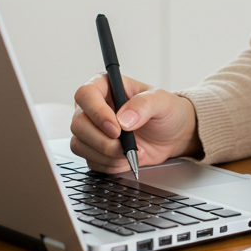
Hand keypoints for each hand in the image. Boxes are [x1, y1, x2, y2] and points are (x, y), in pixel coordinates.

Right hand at [71, 72, 201, 173]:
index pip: (86, 94)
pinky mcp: (94, 149)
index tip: (116, 128)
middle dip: (102, 140)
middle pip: (78, 124)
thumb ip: (144, 105)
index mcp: (106, 86)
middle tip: (124, 146)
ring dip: (106, 154)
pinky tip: (127, 158)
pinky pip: (91, 161)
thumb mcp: (162, 101)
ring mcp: (92, 129)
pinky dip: (110, 164)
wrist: (172, 135)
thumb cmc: (166, 111)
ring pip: (79, 145)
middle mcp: (94, 107)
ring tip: (130, 152)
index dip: (97, 113)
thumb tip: (124, 119)